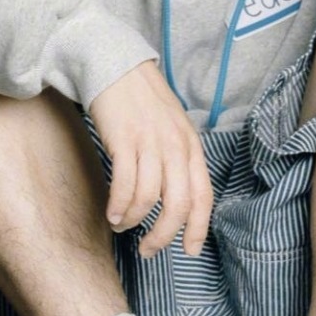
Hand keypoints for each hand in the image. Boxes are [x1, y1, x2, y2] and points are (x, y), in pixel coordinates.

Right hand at [89, 62, 212, 257]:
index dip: (198, 227)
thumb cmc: (142, 99)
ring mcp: (150, 142)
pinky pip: (124, 184)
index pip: (203, 195)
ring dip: (133, 220)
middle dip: (163, 235)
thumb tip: (175, 198)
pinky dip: (118, 206)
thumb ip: (178, 157)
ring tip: (122, 227)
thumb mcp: (172, 126)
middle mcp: (175, 146)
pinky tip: (111, 214)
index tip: (190, 250)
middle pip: (178, 204)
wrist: (115, 65)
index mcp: (191, 146)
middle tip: (148, 250)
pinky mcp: (123, 140)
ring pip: (149, 199)